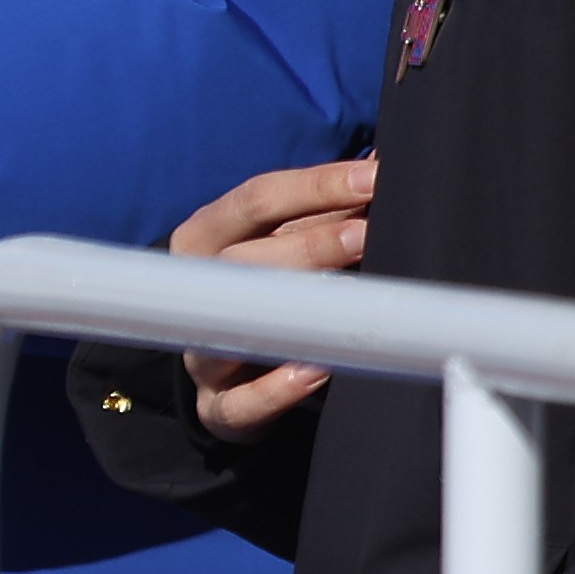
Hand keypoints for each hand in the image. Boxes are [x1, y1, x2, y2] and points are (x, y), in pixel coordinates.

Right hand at [173, 157, 375, 441]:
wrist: (223, 371)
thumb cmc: (261, 287)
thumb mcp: (277, 243)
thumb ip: (320, 211)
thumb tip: (379, 165)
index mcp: (204, 236)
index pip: (257, 199)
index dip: (317, 186)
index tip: (374, 178)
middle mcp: (195, 289)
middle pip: (246, 260)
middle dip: (312, 244)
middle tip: (368, 232)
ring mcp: (200, 351)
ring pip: (236, 328)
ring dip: (293, 312)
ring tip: (347, 299)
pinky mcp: (217, 408)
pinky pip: (242, 403)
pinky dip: (277, 389)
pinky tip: (317, 369)